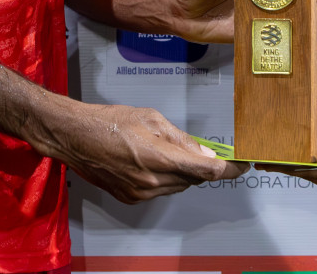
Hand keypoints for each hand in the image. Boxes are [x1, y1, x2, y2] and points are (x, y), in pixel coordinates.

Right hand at [35, 98, 244, 203]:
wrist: (75, 137)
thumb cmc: (109, 121)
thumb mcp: (151, 118)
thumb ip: (180, 139)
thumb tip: (204, 152)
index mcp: (159, 157)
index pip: (206, 171)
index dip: (228, 170)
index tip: (241, 166)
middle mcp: (152, 181)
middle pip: (193, 179)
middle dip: (200, 165)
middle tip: (198, 149)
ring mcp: (141, 193)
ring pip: (178, 186)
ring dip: (182, 172)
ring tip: (164, 150)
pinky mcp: (131, 198)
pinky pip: (160, 190)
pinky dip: (164, 178)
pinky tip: (151, 161)